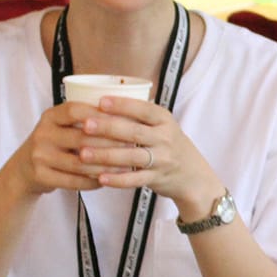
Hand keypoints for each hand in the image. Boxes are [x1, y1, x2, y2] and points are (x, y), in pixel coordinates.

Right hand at [10, 100, 132, 193]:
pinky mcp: (41, 176)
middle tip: (133, 145)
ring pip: (80, 163)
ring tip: (126, 166)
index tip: (124, 119)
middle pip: (81, 138)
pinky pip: (73, 181)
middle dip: (110, 142)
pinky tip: (107, 180)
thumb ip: (85, 119)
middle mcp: (42, 134)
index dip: (99, 114)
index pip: (75, 110)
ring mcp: (39, 156)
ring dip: (105, 166)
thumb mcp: (61, 126)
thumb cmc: (55, 144)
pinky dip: (93, 181)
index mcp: (50, 116)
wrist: (23, 169)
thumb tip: (129, 112)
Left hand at [76, 96, 222, 209]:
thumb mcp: (163, 124)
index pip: (143, 109)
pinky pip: (135, 180)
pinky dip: (117, 180)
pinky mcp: (157, 178)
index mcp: (164, 120)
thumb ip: (140, 114)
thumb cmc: (168, 144)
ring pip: (132, 157)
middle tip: (85, 125)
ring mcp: (162, 160)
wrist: (192, 174)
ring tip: (83, 153)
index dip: (122, 105)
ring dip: (106, 155)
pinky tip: (100, 177)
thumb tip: (101, 97)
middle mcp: (165, 138)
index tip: (100, 101)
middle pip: (134, 132)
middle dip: (108, 128)